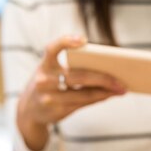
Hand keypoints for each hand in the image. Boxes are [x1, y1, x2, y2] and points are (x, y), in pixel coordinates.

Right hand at [17, 35, 126, 150]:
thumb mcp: (51, 73)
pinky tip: (109, 95)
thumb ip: (71, 68)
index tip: (83, 40)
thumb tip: (105, 69)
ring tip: (121, 89)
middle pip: (78, 76)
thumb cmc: (48, 86)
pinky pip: (83, 104)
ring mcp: (50, 98)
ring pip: (83, 94)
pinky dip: (98, 98)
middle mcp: (44, 81)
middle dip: (102, 78)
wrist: (29, 110)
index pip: (52, 49)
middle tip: (121, 79)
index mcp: (44, 65)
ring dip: (105, 92)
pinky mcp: (57, 111)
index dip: (66, 42)